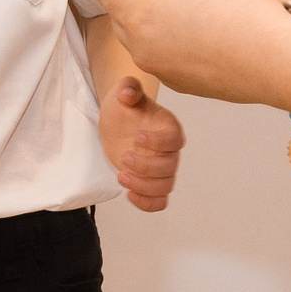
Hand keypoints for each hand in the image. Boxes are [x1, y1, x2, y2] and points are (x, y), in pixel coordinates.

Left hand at [89, 0, 290, 103]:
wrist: (275, 64)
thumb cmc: (242, 11)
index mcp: (140, 11)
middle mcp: (140, 44)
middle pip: (119, 15)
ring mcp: (158, 68)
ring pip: (139, 40)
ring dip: (147, 20)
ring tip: (171, 2)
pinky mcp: (180, 84)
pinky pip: (162, 58)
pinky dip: (167, 42)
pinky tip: (193, 31)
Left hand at [96, 76, 183, 210]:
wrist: (117, 123)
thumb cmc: (124, 107)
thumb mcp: (123, 92)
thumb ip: (128, 88)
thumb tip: (127, 92)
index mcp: (169, 128)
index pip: (174, 140)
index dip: (157, 142)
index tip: (137, 136)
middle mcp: (170, 151)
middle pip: (170, 167)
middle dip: (146, 166)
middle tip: (124, 157)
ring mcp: (161, 169)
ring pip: (165, 187)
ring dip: (144, 186)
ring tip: (121, 176)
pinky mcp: (150, 183)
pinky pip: (159, 201)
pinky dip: (147, 203)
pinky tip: (129, 195)